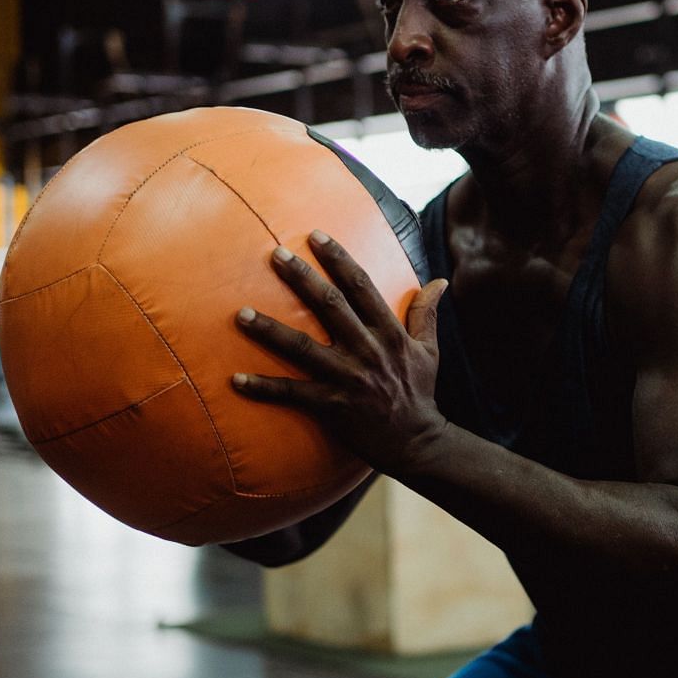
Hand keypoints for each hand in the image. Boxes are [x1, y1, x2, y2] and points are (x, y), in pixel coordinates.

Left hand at [232, 231, 449, 474]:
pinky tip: (236, 380)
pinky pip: (292, 394)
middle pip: (329, 306)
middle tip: (275, 254)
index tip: (315, 235)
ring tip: (241, 314)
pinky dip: (264, 388)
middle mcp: (367, 350)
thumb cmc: (419, 393)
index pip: (361, 286)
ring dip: (270, 330)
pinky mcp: (331, 406)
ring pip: (302, 348)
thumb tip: (440, 280)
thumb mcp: (430, 350)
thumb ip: (426, 313)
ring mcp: (347, 378)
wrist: (416, 442)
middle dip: (301, 278)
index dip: (338, 258)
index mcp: (389, 333)